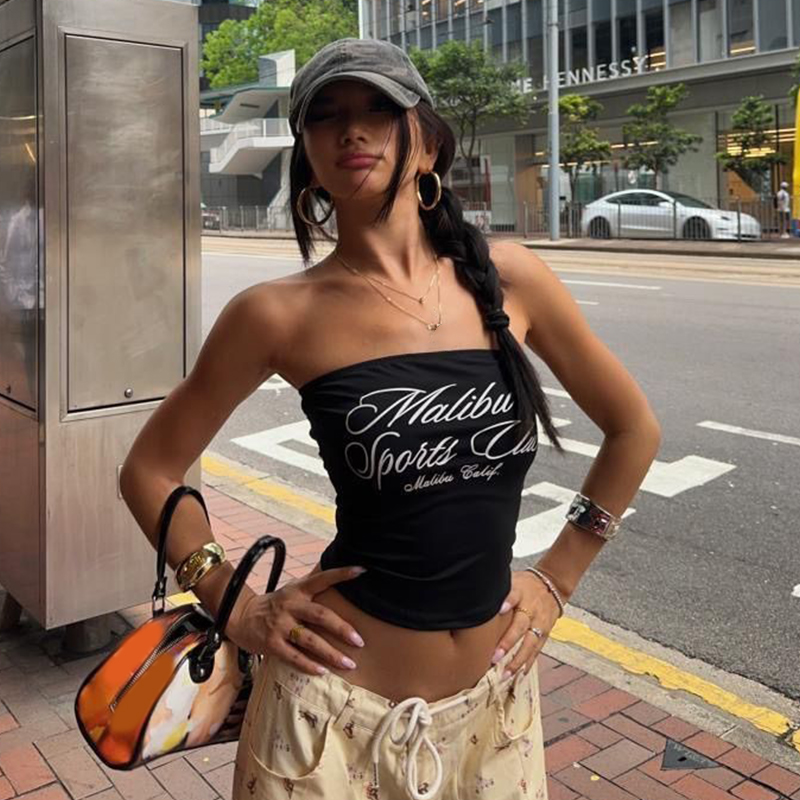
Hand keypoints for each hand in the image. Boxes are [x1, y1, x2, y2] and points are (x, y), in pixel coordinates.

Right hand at [226, 565, 366, 675]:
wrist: (242, 618)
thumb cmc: (276, 605)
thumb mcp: (291, 591)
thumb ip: (312, 586)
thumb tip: (340, 576)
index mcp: (298, 590)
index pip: (321, 579)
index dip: (341, 574)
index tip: (361, 570)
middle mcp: (290, 605)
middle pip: (320, 615)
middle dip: (342, 629)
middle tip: (359, 641)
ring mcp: (279, 625)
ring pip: (310, 640)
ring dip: (331, 653)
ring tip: (349, 663)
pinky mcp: (271, 644)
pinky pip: (294, 657)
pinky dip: (310, 666)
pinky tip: (324, 671)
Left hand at [491, 570, 561, 678]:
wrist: (552, 585)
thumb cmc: (525, 585)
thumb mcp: (512, 580)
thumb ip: (499, 590)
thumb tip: (477, 596)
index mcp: (521, 593)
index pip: (513, 596)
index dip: (507, 602)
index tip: (500, 609)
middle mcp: (531, 608)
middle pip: (520, 626)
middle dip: (508, 642)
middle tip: (495, 656)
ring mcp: (540, 622)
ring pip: (530, 643)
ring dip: (518, 659)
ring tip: (507, 672)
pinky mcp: (546, 632)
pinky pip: (537, 649)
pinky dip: (529, 661)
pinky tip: (520, 673)